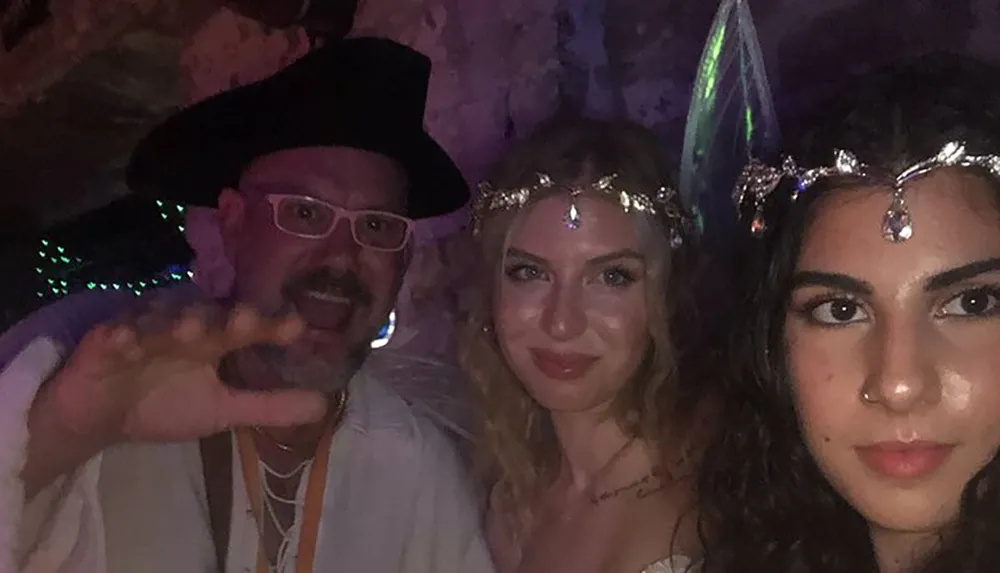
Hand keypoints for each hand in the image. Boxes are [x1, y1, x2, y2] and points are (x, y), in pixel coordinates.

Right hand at [41, 304, 326, 446]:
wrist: (99, 418)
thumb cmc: (164, 405)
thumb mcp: (220, 411)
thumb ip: (267, 407)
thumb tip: (323, 406)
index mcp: (213, 340)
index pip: (245, 328)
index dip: (269, 325)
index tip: (297, 327)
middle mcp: (181, 328)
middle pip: (207, 316)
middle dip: (226, 318)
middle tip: (246, 320)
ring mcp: (142, 331)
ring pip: (160, 322)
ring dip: (175, 324)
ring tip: (191, 331)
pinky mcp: (102, 343)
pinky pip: (111, 336)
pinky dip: (119, 336)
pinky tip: (125, 339)